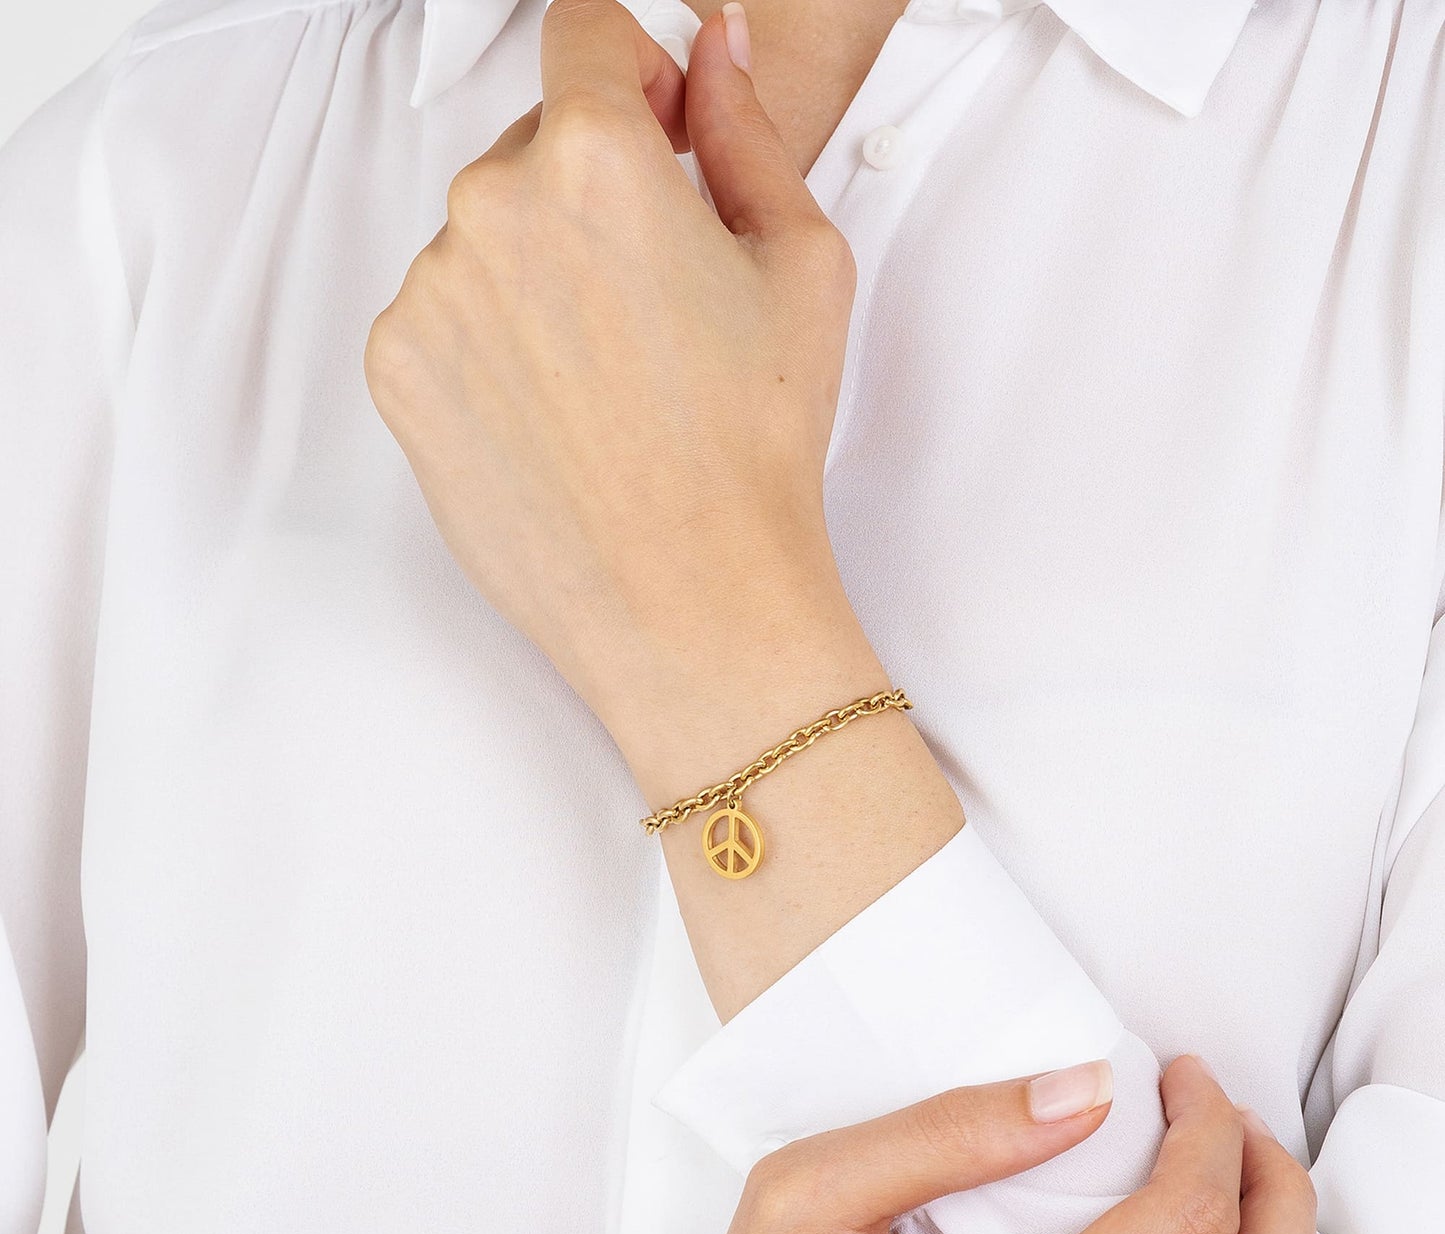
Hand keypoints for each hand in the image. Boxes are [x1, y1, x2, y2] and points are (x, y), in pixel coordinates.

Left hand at [364, 0, 863, 768]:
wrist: (691, 602)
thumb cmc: (754, 450)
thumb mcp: (800, 264)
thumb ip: (744, 129)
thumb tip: (712, 52)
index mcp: (594, 159)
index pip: (583, 32)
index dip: (633, 72)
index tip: (657, 127)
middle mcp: (488, 208)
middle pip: (530, 145)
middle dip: (589, 189)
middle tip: (654, 297)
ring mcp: (430, 294)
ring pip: (482, 238)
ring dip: (535, 272)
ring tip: (607, 377)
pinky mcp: (398, 372)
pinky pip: (441, 316)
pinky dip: (489, 343)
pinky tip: (556, 412)